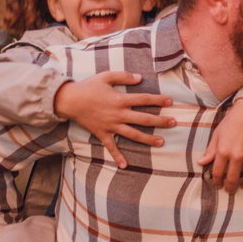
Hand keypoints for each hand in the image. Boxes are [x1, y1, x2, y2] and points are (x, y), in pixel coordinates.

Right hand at [54, 72, 174, 168]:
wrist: (69, 101)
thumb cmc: (87, 87)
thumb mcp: (105, 76)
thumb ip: (123, 76)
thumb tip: (140, 78)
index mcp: (120, 99)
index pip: (144, 99)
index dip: (158, 100)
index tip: (170, 101)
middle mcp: (118, 114)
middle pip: (143, 119)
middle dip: (160, 121)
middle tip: (173, 123)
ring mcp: (111, 125)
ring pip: (133, 134)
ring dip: (147, 139)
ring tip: (161, 142)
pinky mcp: (102, 134)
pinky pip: (111, 147)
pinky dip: (117, 156)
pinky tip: (125, 165)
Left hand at [196, 99, 242, 192]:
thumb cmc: (231, 122)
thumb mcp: (217, 135)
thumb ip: (210, 150)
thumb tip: (201, 163)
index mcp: (223, 151)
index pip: (218, 173)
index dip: (217, 182)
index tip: (218, 185)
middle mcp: (237, 156)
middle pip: (233, 178)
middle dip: (231, 188)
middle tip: (230, 191)